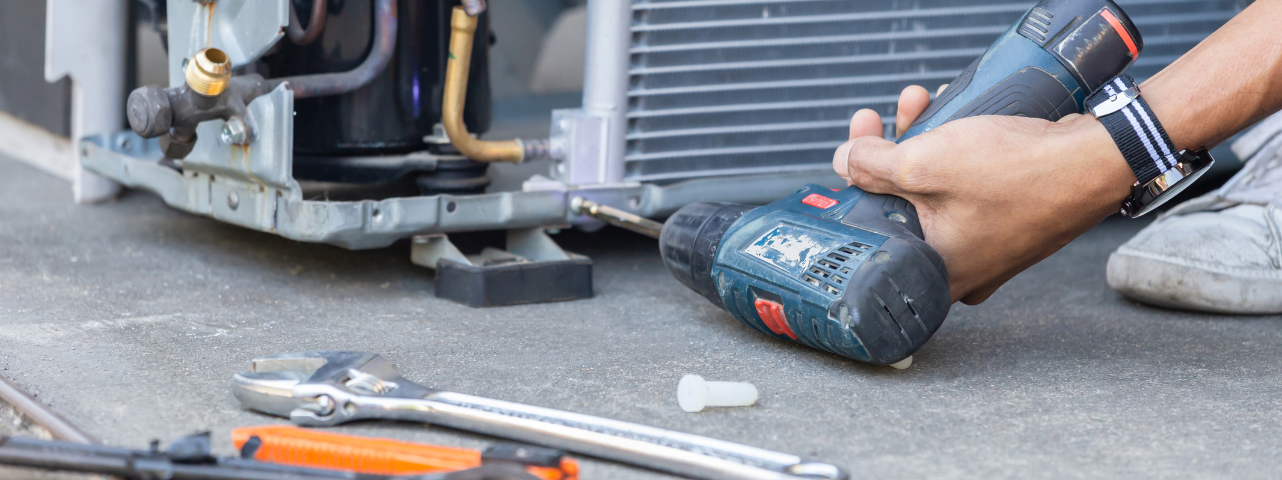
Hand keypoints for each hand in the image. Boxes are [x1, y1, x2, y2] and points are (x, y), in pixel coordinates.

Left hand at [833, 86, 1133, 303]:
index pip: (873, 230)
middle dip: (888, 151)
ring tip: (918, 103)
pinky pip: (966, 186)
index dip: (857, 183)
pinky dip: (955, 151)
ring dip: (921, 141)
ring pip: (935, 189)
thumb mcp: (924, 164)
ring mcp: (988, 244)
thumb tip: (846, 161)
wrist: (1098, 161)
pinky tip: (952, 116)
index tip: (854, 150)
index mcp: (936, 272)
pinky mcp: (1009, 219)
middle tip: (879, 121)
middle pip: (902, 206)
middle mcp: (962, 268)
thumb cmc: (1021, 176)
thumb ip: (873, 165)